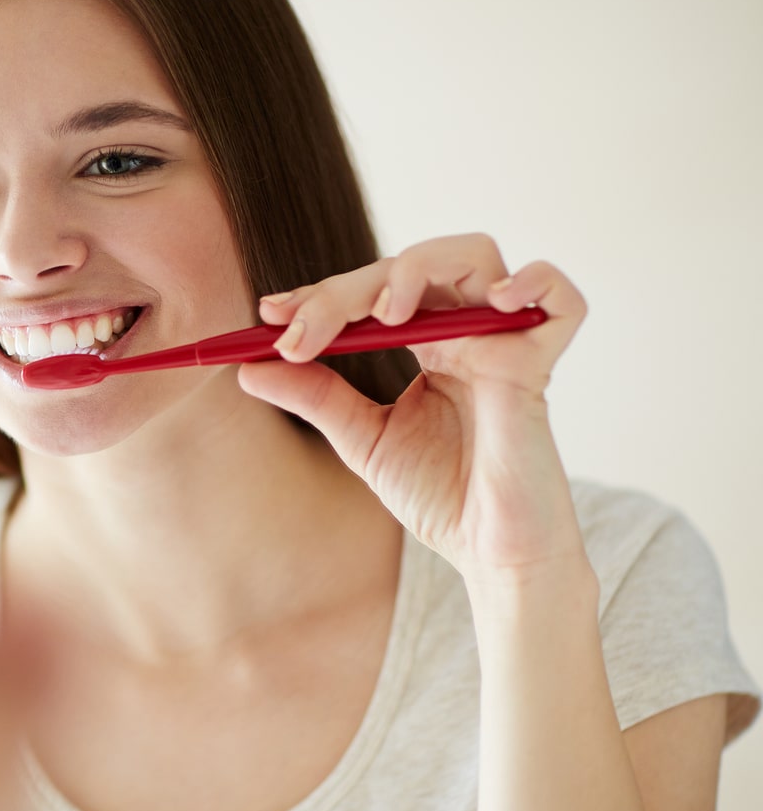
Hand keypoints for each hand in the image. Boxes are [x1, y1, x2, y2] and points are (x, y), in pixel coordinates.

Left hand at [238, 233, 588, 585]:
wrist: (491, 554)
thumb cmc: (440, 496)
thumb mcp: (362, 439)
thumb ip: (314, 398)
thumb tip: (249, 367)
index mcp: (427, 343)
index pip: (371, 292)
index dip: (321, 294)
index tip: (268, 314)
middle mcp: (465, 332)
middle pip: (409, 266)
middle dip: (345, 292)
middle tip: (299, 330)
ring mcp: (504, 343)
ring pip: (474, 256)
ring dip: (418, 269)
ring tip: (385, 315)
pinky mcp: (539, 366)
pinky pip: (561, 300)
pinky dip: (534, 283)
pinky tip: (494, 301)